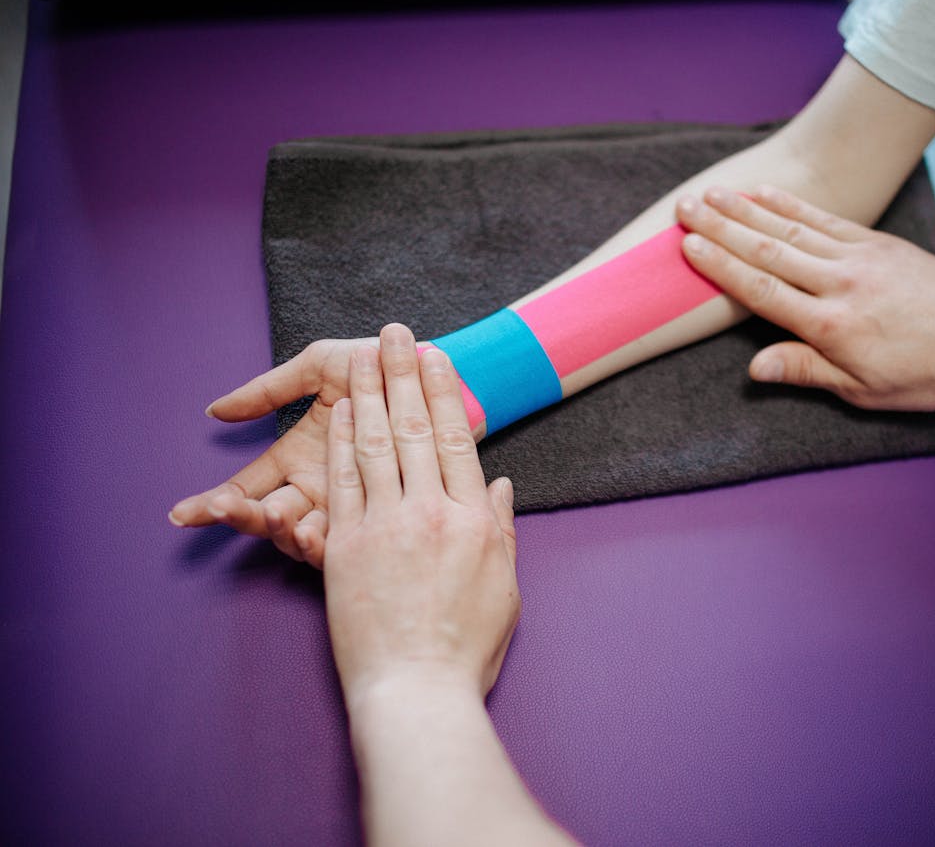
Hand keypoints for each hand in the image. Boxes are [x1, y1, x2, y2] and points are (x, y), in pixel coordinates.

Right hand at [168, 337, 375, 566]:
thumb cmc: (378, 367)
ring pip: (301, 535)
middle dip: (243, 518)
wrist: (436, 373)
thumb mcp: (319, 368)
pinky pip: (347, 541)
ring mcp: (349, 506)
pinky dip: (324, 539)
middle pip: (267, 518)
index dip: (216, 502)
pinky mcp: (381, 515)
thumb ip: (270, 389)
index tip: (182, 513)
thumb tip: (216, 411)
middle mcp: (318, 488)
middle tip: (227, 508)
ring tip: (274, 514)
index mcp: (297, 459)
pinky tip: (310, 531)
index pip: (247, 488)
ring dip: (280, 529)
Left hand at [324, 324, 518, 703]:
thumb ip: (502, 530)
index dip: (443, 393)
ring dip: (366, 394)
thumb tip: (503, 486)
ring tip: (361, 355)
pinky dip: (340, 443)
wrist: (415, 692)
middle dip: (402, 375)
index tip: (436, 358)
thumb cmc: (465, 648)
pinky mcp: (344, 547)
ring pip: (373, 444)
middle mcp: (429, 512)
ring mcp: (384, 526)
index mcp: (473, 521)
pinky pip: (342, 482)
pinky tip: (337, 412)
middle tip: (393, 333)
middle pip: (412, 428)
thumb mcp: (505, 588)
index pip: (455, 440)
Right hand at [675, 185, 934, 411]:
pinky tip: (764, 192)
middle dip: (722, 227)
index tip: (688, 246)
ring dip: (747, 209)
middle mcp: (840, 283)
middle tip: (685, 208)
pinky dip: (792, 205)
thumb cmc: (922, 374)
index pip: (762, 289)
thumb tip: (755, 368)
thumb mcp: (862, 390)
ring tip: (712, 193)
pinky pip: (826, 219)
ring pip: (792, 228)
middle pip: (768, 249)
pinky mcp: (877, 243)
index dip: (720, 267)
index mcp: (830, 325)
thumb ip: (806, 371)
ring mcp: (860, 257)